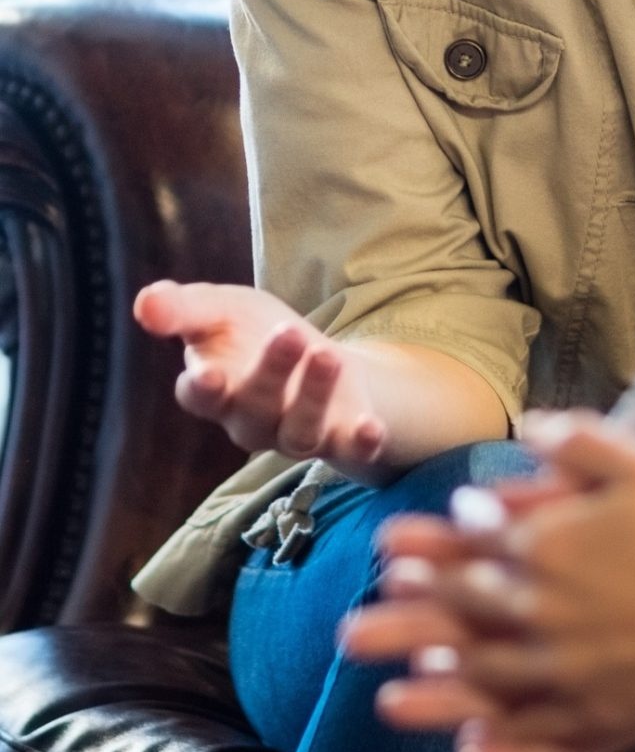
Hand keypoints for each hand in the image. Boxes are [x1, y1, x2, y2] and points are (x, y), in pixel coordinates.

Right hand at [133, 279, 387, 472]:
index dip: (202, 390)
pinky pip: (348, 448)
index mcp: (218, 389)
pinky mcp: (340, 437)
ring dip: (313, 397)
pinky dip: (361, 442)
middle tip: (289, 333)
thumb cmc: (254, 333)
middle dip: (271, 373)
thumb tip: (144, 303)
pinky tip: (372, 429)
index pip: (200, 397)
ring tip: (327, 355)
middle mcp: (252, 421)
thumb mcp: (222, 308)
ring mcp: (297, 433)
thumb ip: (183, 309)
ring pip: (299, 430)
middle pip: (254, 409)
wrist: (316, 357)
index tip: (207, 374)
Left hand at [343, 416, 634, 751]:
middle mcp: (549, 616)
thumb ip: (584, 443)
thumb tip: (531, 430)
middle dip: (403, 624)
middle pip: (459, 621)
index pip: (472, 548)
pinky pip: (538, 742)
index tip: (386, 553)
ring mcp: (574, 676)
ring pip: (485, 688)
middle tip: (351, 635)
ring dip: (432, 694)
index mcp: (555, 548)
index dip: (426, 549)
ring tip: (386, 703)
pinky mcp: (607, 723)